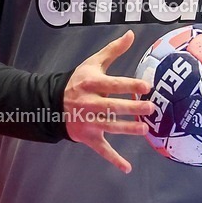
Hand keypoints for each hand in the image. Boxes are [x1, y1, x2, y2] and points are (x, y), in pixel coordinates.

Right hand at [63, 30, 154, 173]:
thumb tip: (132, 34)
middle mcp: (89, 103)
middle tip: (151, 108)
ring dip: (127, 129)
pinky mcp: (87, 137)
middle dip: (132, 108)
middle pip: (113, 107)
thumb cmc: (78, 81)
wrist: (51, 103)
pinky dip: (114, 159)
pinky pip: (102, 150)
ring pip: (110, 127)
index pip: (113, 84)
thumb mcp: (92, 63)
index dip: (129, 85)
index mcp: (91, 84)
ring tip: (145, 129)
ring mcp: (88, 122)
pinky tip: (127, 168)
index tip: (147, 86)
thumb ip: (113, 51)